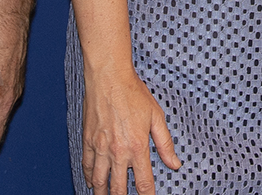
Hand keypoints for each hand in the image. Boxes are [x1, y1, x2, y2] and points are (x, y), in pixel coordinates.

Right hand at [81, 65, 178, 194]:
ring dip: (102, 193)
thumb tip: (175, 163)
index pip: (143, 182)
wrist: (109, 77)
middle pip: (118, 188)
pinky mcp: (88, 140)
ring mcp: (100, 148)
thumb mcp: (156, 116)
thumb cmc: (133, 93)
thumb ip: (165, 143)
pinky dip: (89, 177)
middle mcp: (117, 151)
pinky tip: (91, 182)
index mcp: (137, 147)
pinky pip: (87, 165)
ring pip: (99, 181)